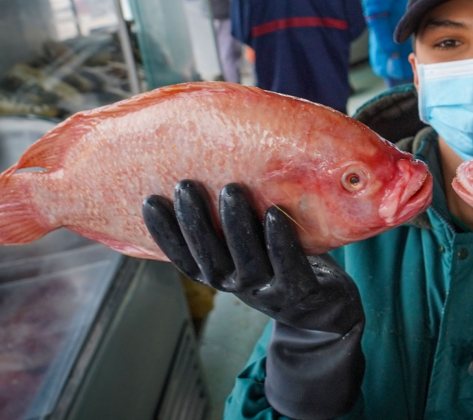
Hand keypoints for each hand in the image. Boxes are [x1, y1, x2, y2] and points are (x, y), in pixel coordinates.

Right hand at [142, 181, 361, 333]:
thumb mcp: (248, 244)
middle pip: (209, 257)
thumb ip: (228, 219)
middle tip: (186, 186)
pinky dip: (280, 242)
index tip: (150, 201)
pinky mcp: (299, 292)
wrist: (323, 309)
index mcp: (218, 272)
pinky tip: (275, 215)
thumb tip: (204, 163)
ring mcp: (267, 291)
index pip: (182, 257)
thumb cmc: (280, 261)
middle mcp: (236, 284)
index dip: (164, 233)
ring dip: (236, 225)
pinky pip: (288, 267)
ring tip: (231, 190)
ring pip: (247, 260)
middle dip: (195, 221)